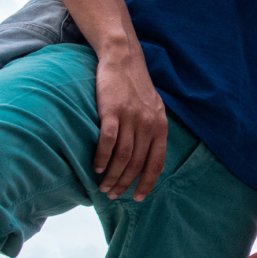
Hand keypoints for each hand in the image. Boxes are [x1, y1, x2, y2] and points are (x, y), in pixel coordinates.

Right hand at [94, 50, 166, 201]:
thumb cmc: (136, 87)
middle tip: (112, 195)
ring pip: (122, 156)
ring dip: (112, 175)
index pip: (156, 161)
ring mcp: (131, 117)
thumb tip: (157, 164)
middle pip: (137, 163)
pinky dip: (102, 158)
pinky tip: (96, 168)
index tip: (138, 198)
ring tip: (102, 187)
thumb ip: (155, 134)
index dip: (147, 182)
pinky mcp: (112, 111)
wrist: (123, 60)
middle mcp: (148, 123)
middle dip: (125, 183)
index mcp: (160, 125)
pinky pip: (108, 141)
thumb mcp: (155, 109)